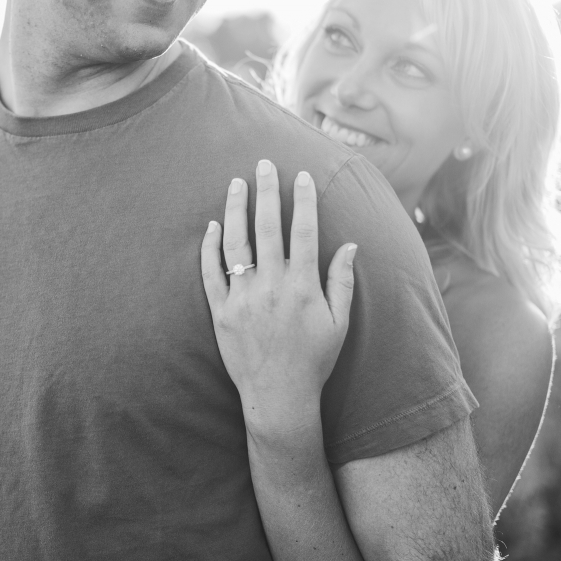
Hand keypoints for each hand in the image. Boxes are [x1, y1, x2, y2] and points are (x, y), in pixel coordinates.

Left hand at [200, 160, 356, 436]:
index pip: (303, 231)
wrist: (278, 396)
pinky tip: (212, 226)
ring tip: (235, 184)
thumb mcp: (339, 322)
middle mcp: (271, 287)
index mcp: (303, 286)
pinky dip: (210, 248)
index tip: (302, 175)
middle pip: (267, 228)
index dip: (303, 200)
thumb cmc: (314, 360)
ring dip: (235, 210)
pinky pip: (211, 273)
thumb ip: (342, 281)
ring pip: (236, 244)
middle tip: (263, 164)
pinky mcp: (221, 311)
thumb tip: (350, 244)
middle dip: (266, 192)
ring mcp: (243, 298)